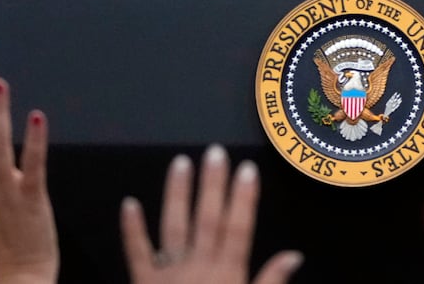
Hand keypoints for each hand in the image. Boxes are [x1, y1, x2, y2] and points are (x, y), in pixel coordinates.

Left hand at [121, 146, 301, 283]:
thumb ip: (271, 282)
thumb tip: (294, 255)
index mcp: (227, 276)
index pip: (238, 229)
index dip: (244, 199)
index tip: (246, 169)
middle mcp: (198, 269)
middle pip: (207, 221)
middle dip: (212, 186)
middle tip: (215, 152)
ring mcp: (169, 275)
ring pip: (174, 228)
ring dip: (177, 195)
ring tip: (181, 162)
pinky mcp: (143, 283)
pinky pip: (136, 254)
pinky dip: (132, 230)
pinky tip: (128, 204)